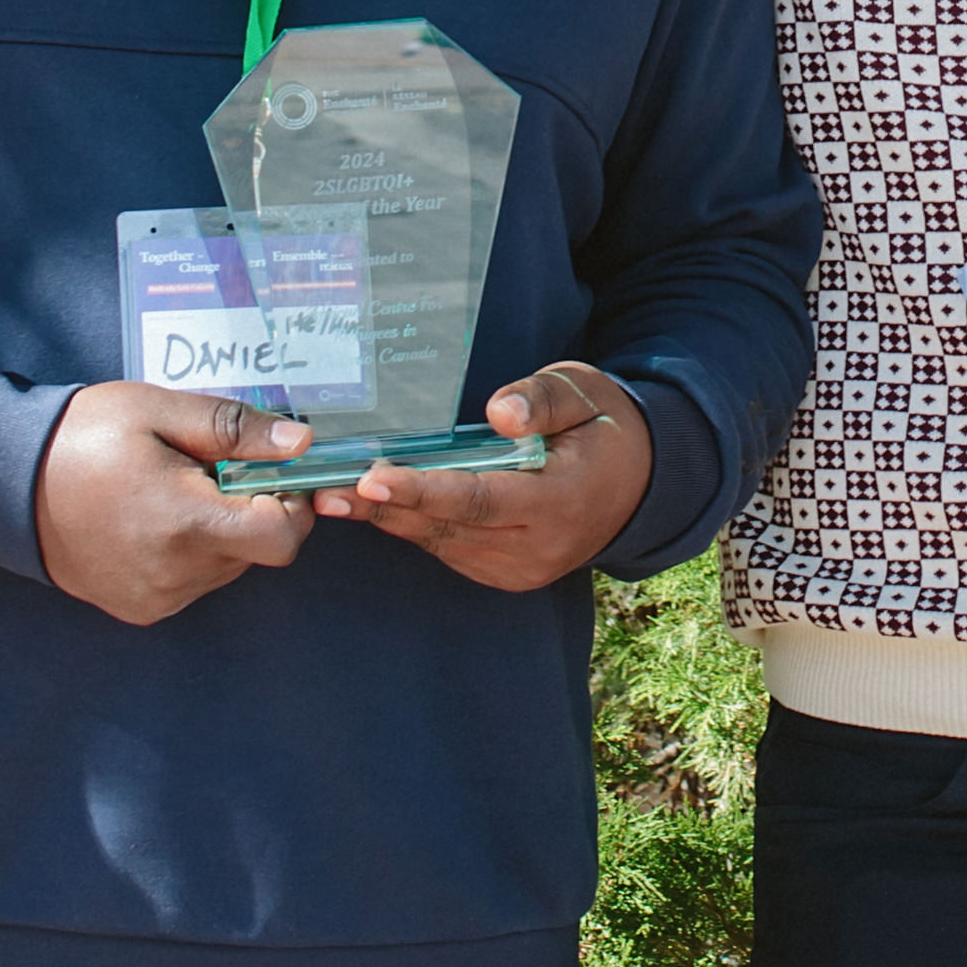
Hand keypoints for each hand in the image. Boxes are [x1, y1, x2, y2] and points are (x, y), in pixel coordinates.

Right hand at [33, 382, 319, 622]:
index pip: (282, 537)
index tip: (265, 471)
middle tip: (207, 470)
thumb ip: (235, 429)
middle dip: (251, 508)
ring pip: (229, 566)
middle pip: (258, 551)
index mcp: (185, 524)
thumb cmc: (84, 437)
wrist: (6, 484)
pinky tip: (154, 521)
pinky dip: (193, 552)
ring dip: (221, 530)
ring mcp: (158, 597)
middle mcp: (176, 574)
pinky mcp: (142, 608)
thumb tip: (300, 444)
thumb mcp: (159, 411)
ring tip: (173, 493)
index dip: (290, 501)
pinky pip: (196, 581)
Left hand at [316, 364, 650, 591]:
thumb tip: (499, 413)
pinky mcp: (504, 574)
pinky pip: (448, 548)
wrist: (640, 482)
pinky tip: (373, 506)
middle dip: (383, 508)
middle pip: (447, 527)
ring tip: (333, 495)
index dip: (423, 490)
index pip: (480, 499)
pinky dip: (412, 526)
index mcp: (560, 502)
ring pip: (440, 542)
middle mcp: (536, 546)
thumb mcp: (585, 392)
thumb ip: (542, 401)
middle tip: (326, 489)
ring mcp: (519, 568)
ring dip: (386, 520)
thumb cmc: (604, 425)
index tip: (374, 478)